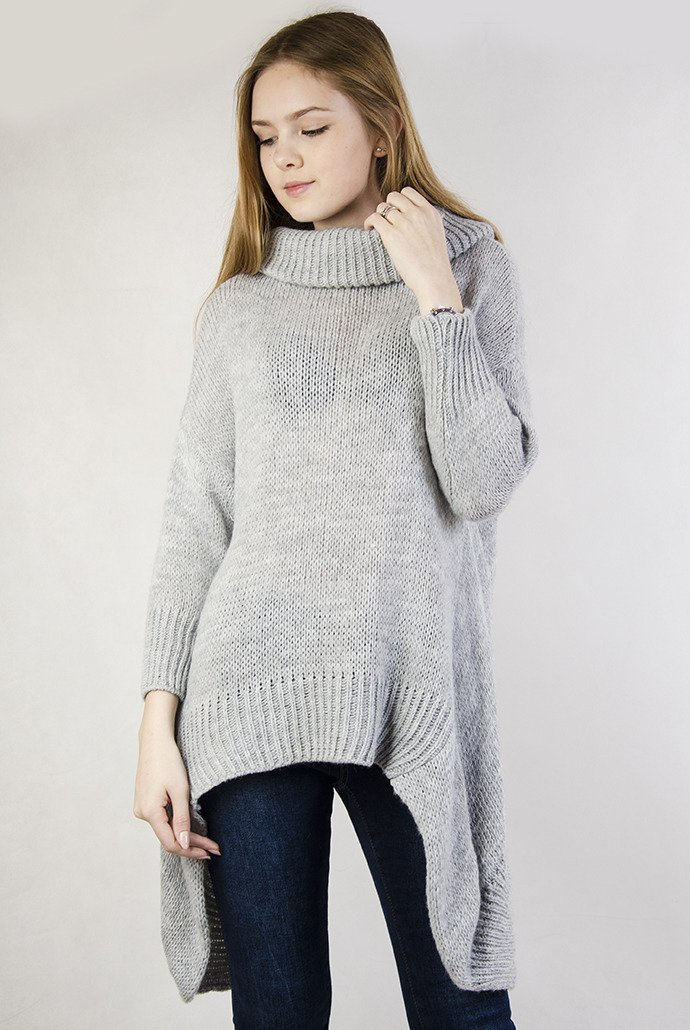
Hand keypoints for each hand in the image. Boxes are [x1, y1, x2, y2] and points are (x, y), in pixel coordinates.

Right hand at [133, 729, 220, 859]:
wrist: (155, 741)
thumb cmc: (168, 761)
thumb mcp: (180, 791)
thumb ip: (182, 819)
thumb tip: (184, 844)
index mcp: (149, 812)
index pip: (171, 842)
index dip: (191, 850)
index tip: (210, 852)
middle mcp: (142, 813)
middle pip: (169, 838)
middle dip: (192, 844)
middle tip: (214, 849)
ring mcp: (142, 807)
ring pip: (166, 830)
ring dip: (186, 836)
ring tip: (207, 841)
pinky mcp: (145, 801)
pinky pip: (162, 820)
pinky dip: (177, 825)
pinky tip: (191, 829)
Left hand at [363, 187, 463, 312]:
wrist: (434, 279)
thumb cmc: (435, 264)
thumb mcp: (439, 235)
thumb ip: (432, 222)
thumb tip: (433, 216)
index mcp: (430, 212)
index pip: (408, 192)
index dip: (399, 201)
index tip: (396, 212)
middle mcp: (417, 214)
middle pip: (393, 197)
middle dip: (387, 207)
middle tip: (386, 221)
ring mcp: (404, 223)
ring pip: (382, 207)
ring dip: (378, 216)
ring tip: (377, 228)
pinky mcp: (391, 235)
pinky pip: (374, 218)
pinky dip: (369, 222)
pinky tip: (369, 230)